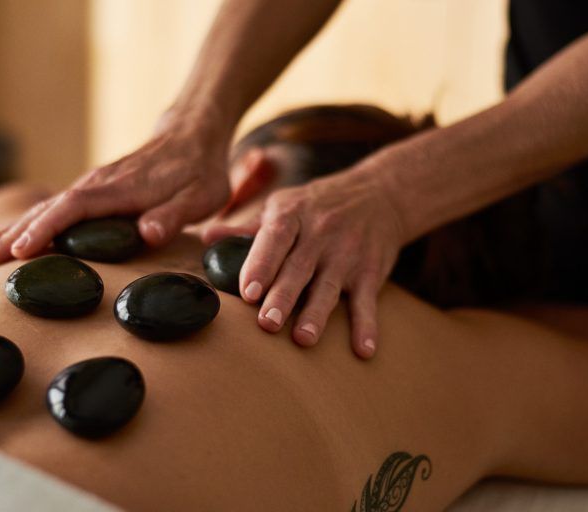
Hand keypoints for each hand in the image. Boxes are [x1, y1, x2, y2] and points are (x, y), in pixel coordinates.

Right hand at [0, 114, 232, 264]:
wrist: (191, 137)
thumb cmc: (199, 173)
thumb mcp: (199, 197)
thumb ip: (173, 215)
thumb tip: (149, 234)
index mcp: (119, 190)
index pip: (74, 209)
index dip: (47, 230)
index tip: (21, 250)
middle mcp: (96, 186)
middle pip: (46, 211)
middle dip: (12, 235)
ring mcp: (89, 188)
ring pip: (42, 210)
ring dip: (8, 230)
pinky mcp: (88, 194)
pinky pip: (50, 210)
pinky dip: (23, 224)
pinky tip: (1, 239)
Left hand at [205, 166, 407, 358]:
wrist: (380, 194)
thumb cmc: (320, 205)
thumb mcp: (285, 205)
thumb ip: (248, 228)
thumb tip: (207, 238)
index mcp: (293, 215)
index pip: (275, 238)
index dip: (261, 263)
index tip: (247, 291)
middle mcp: (320, 234)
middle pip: (299, 268)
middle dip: (283, 296)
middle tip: (267, 323)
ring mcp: (347, 254)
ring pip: (328, 286)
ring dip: (317, 314)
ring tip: (303, 339)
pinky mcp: (370, 272)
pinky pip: (367, 301)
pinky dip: (367, 326)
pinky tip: (363, 351)